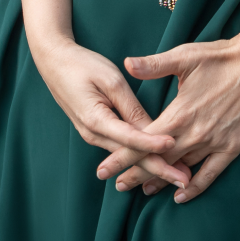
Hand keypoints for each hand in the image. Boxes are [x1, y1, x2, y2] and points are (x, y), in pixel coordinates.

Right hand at [31, 36, 191, 192]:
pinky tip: (156, 162)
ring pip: (127, 156)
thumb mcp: (110, 79)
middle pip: (131, 156)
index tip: (175, 148)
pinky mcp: (96, 132)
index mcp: (96, 120)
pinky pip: (120, 148)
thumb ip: (130, 106)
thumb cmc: (83, 65)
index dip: (153, 144)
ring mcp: (93, 136)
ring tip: (178, 175)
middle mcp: (94, 135)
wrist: (54, 62)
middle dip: (159, 169)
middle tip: (185, 179)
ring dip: (152, 166)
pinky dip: (140, 156)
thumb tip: (151, 128)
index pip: (131, 139)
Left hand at [95, 34, 239, 202]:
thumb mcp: (185, 56)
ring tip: (142, 191)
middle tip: (118, 185)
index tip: (104, 168)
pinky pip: (210, 174)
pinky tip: (181, 194)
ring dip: (161, 180)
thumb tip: (127, 63)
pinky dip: (195, 187)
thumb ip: (154, 65)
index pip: (145, 141)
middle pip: (160, 160)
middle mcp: (196, 132)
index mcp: (181, 112)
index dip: (123, 156)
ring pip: (181, 169)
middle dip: (136, 174)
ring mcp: (215, 142)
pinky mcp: (232, 146)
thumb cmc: (221, 56)